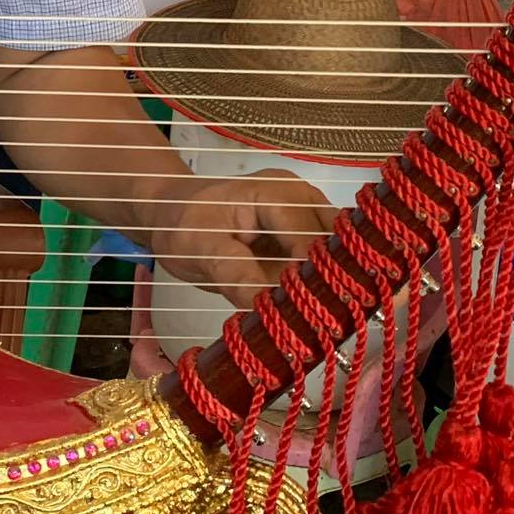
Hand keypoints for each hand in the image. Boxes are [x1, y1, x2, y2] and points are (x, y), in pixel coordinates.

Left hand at [139, 171, 337, 304]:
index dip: (313, 277)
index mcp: (273, 193)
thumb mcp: (196, 248)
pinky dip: (324, 282)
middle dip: (333, 279)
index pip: (309, 237)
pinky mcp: (305, 234)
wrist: (172, 214)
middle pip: (337, 240)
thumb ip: (231, 271)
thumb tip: (267, 303)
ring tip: (322, 318)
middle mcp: (299, 197)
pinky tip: (318, 308)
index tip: (310, 315)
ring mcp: (306, 213)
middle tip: (323, 320)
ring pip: (340, 250)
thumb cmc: (181, 225)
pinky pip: (327, 258)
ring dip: (333, 282)